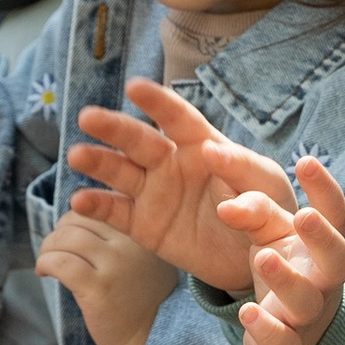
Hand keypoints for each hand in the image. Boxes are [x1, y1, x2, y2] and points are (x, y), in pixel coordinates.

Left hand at [34, 215, 176, 344]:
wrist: (154, 339)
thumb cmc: (144, 299)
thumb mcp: (144, 257)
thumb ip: (118, 237)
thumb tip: (72, 221)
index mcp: (142, 230)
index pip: (99, 204)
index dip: (76, 218)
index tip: (70, 235)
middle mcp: (131, 242)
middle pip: (78, 218)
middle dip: (58, 233)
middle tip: (54, 251)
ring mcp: (115, 265)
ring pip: (65, 238)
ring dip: (47, 248)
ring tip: (47, 263)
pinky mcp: (98, 289)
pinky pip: (60, 263)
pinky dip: (45, 263)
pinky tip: (44, 273)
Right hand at [63, 79, 295, 290]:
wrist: (257, 258)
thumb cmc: (268, 207)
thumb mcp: (266, 183)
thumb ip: (241, 168)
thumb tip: (210, 151)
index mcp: (202, 144)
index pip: (178, 118)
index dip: (158, 102)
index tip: (135, 87)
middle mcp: (171, 163)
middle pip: (139, 140)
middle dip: (114, 127)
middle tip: (88, 117)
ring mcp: (154, 193)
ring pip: (120, 171)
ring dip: (98, 161)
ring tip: (76, 154)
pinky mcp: (144, 225)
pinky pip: (116, 212)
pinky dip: (97, 206)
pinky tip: (80, 200)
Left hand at [228, 158, 344, 344]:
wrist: (289, 339)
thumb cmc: (285, 271)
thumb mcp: (270, 236)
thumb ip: (252, 210)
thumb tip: (225, 200)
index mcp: (324, 246)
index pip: (336, 215)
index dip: (326, 189)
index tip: (305, 161)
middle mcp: (323, 279)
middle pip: (338, 259)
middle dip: (323, 239)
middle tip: (303, 216)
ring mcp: (307, 315)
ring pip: (307, 300)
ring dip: (287, 280)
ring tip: (262, 257)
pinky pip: (281, 340)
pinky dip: (266, 328)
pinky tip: (248, 313)